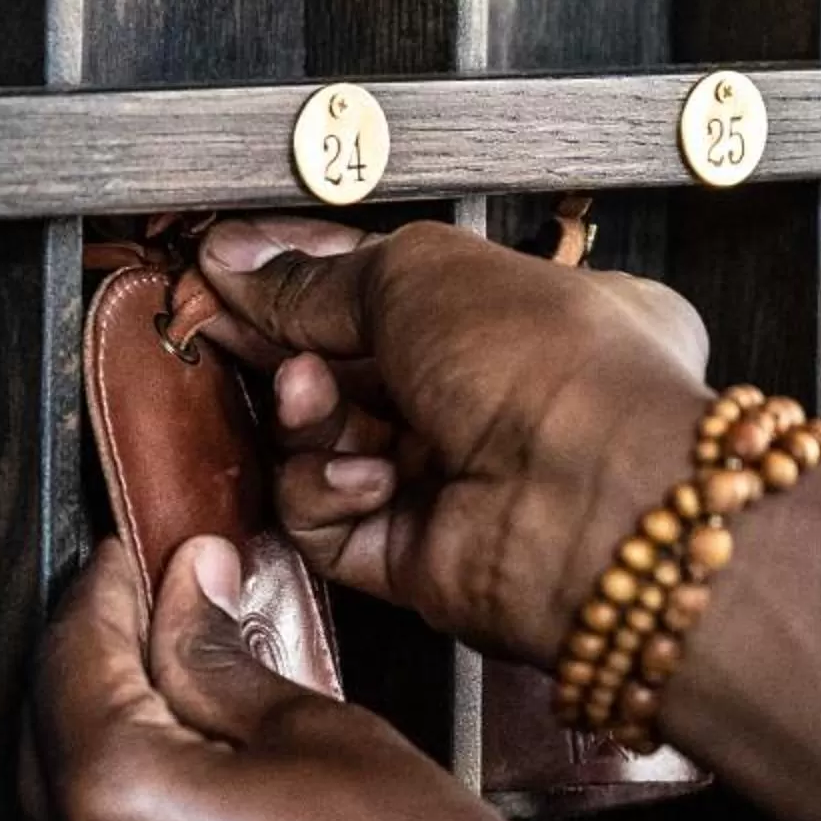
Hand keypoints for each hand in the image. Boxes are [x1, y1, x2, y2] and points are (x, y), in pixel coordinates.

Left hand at [26, 534, 776, 820]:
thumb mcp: (319, 730)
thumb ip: (219, 654)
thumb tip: (184, 586)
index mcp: (118, 799)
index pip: (73, 654)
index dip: (109, 586)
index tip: (142, 548)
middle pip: (51, 731)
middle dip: (101, 658)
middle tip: (164, 600)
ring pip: (65, 810)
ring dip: (107, 738)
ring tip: (182, 682)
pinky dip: (124, 820)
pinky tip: (192, 779)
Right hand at [192, 216, 712, 667]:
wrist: (595, 501)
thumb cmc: (556, 370)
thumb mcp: (421, 274)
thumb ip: (320, 275)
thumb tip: (247, 263)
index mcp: (529, 315)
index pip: (396, 290)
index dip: (314, 274)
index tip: (243, 265)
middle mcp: (497, 402)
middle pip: (353, 370)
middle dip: (289, 345)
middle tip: (226, 320)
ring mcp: (456, 482)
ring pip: (329, 442)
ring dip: (307, 414)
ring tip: (309, 392)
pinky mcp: (417, 557)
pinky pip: (326, 519)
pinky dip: (327, 492)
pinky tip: (363, 476)